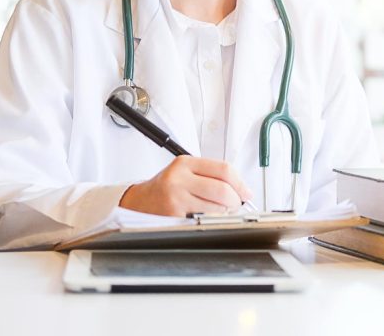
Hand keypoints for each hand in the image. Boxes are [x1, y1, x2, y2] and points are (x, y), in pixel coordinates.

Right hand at [119, 156, 252, 216]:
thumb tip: (241, 189)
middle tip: (237, 205)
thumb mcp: (185, 172)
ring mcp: (175, 197)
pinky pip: (203, 219)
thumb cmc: (165, 188)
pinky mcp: (173, 216)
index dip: (240, 183)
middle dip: (235, 200)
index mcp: (185, 163)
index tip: (246, 192)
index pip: (223, 169)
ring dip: (226, 212)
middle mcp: (179, 178)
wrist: (137, 203)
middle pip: (222, 189)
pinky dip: (211, 220)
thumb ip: (211, 175)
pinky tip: (207, 217)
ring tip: (222, 212)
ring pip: (216, 207)